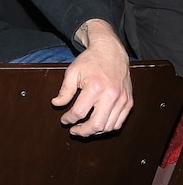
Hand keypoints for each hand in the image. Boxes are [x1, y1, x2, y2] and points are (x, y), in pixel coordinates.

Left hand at [53, 22, 132, 136]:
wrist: (111, 52)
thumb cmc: (90, 61)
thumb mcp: (72, 72)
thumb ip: (65, 90)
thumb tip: (56, 104)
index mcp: (95, 87)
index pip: (79, 112)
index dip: (69, 119)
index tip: (64, 120)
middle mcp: (111, 96)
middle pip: (96, 124)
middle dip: (82, 132)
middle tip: (74, 131)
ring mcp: (122, 100)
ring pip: (109, 126)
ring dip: (95, 132)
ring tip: (84, 129)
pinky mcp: (129, 102)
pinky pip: (119, 122)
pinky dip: (108, 127)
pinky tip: (98, 125)